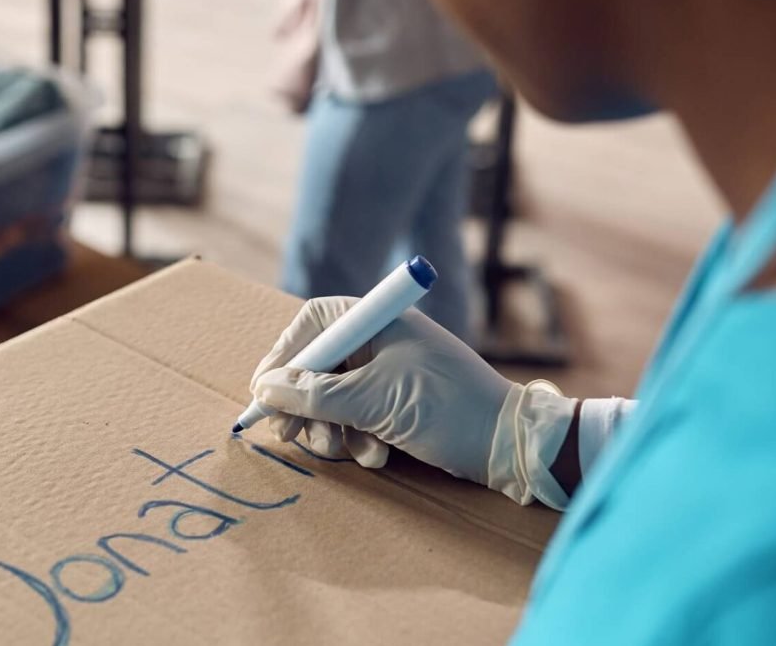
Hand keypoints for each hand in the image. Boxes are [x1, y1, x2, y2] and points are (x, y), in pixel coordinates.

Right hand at [250, 298, 575, 506]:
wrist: (512, 444)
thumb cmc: (448, 406)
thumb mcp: (374, 400)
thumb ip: (314, 394)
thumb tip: (264, 389)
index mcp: (376, 321)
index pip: (311, 325)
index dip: (283, 357)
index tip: (263, 392)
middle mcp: (378, 341)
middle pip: (315, 367)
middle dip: (304, 405)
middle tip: (293, 435)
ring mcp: (388, 374)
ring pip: (331, 400)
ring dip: (332, 430)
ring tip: (346, 450)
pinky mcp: (396, 405)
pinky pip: (356, 419)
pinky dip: (358, 439)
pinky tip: (378, 456)